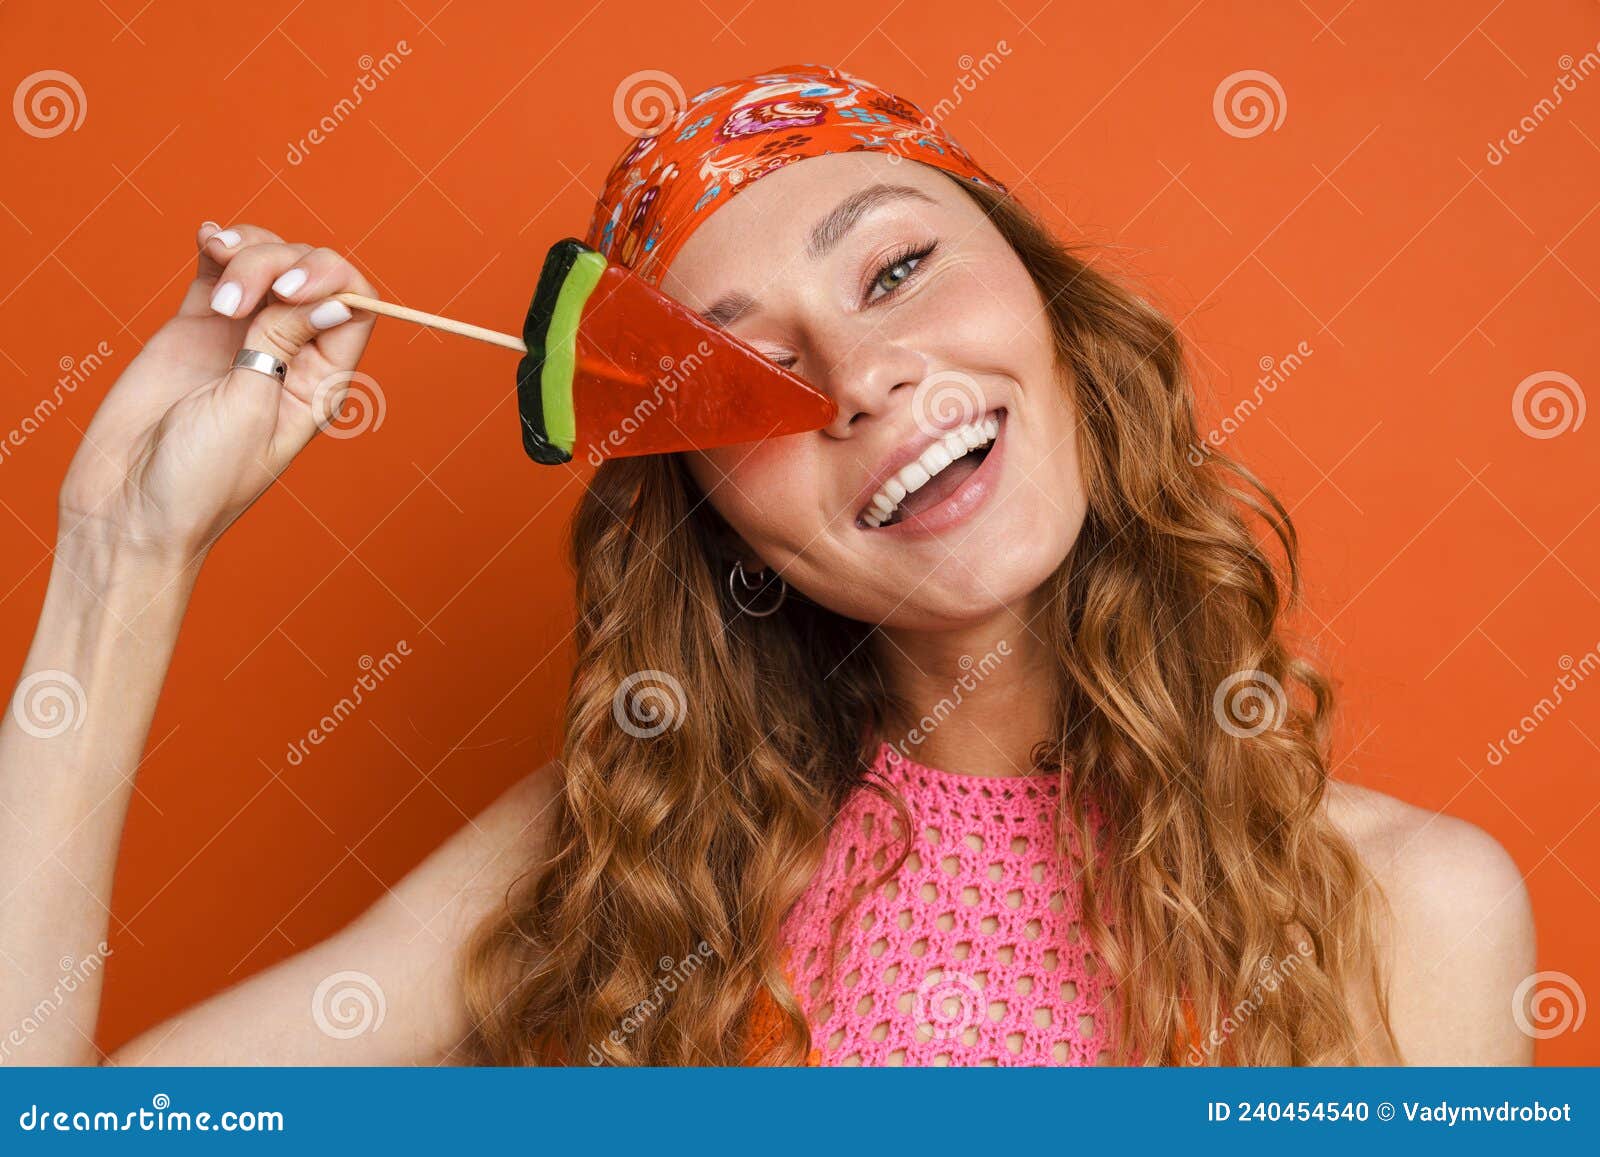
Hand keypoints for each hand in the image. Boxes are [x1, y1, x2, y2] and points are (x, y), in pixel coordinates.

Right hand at [56, 222, 377, 561]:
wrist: (127, 507)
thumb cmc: (198, 479)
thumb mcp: (249, 408)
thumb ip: (282, 342)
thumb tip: (335, 297)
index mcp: (319, 382)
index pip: (355, 308)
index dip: (331, 279)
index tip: (288, 288)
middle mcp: (289, 355)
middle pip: (308, 275)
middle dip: (276, 262)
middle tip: (235, 301)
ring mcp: (242, 337)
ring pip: (266, 263)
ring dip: (247, 250)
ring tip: (214, 262)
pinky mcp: (196, 327)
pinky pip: (217, 271)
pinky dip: (218, 245)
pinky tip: (208, 237)